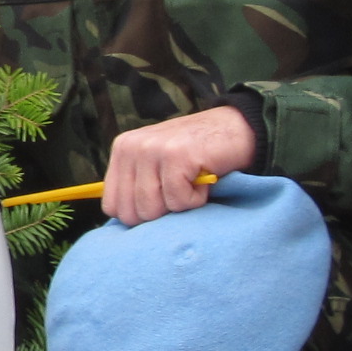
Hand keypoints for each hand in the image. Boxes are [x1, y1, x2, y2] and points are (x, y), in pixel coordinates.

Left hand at [102, 105, 255, 226]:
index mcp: (122, 150)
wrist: (239, 127)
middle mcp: (131, 147)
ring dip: (179, 205)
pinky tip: (203, 178)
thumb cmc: (197, 155)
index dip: (139, 215)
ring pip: (152, 209)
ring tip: (191, 182)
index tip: (162, 202)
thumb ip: (138, 186)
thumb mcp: (157, 165)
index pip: (112, 206)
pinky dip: (196, 199)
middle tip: (180, 191)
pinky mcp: (176, 156)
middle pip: (131, 212)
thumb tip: (126, 223)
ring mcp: (152, 149)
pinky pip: (178, 201)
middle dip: (160, 213)